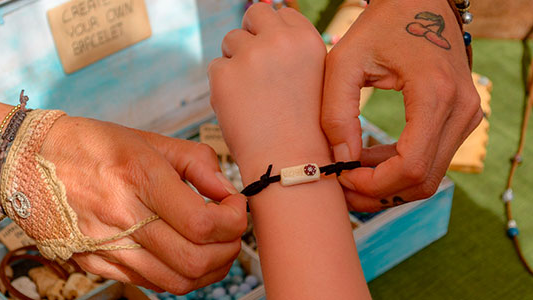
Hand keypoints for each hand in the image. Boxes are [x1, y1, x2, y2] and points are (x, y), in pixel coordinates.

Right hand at [40, 116, 246, 293]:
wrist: (23, 162)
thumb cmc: (88, 145)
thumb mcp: (147, 139)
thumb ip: (196, 162)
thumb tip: (227, 190)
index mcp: (139, 178)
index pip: (204, 223)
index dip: (234, 220)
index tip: (235, 205)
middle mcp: (123, 218)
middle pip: (196, 261)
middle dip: (229, 249)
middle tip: (232, 229)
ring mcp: (107, 248)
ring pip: (177, 282)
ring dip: (210, 269)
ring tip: (215, 245)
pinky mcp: (96, 265)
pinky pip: (151, 284)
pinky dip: (179, 275)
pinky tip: (184, 253)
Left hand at [208, 3, 329, 178]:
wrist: (290, 164)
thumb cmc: (305, 129)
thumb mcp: (316, 80)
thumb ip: (294, 53)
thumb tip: (269, 32)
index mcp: (307, 40)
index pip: (282, 13)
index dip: (274, 32)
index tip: (273, 54)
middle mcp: (279, 41)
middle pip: (255, 14)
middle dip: (252, 34)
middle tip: (254, 65)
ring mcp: (250, 55)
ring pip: (231, 40)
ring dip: (236, 62)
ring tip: (251, 96)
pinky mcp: (224, 74)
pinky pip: (216, 68)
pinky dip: (223, 87)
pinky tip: (240, 109)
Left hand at [321, 0, 481, 210]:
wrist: (420, 3)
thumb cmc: (379, 27)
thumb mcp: (344, 61)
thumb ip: (337, 112)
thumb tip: (341, 160)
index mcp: (435, 94)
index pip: (411, 167)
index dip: (374, 184)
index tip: (342, 176)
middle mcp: (461, 110)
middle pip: (423, 181)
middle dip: (378, 194)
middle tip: (341, 187)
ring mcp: (467, 117)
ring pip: (429, 177)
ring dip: (388, 185)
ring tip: (350, 173)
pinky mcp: (462, 119)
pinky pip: (432, 161)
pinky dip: (399, 170)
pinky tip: (368, 160)